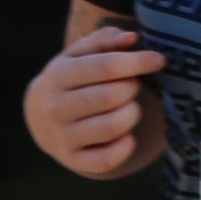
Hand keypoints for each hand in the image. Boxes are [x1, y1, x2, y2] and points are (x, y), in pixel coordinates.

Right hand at [26, 14, 165, 177]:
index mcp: (58, 75)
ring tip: (129, 107)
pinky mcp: (73, 161)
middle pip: (111, 97)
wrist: (41, 117)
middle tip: (133, 85)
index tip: (159, 60)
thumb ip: (105, 40)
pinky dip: (126, 147)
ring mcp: (63, 137)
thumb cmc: (71, 79)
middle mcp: (55, 108)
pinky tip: (127, 135)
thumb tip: (132, 38)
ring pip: (113, 127)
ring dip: (132, 114)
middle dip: (132, 88)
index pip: (105, 67)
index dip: (137, 62)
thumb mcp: (79, 54)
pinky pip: (108, 160)